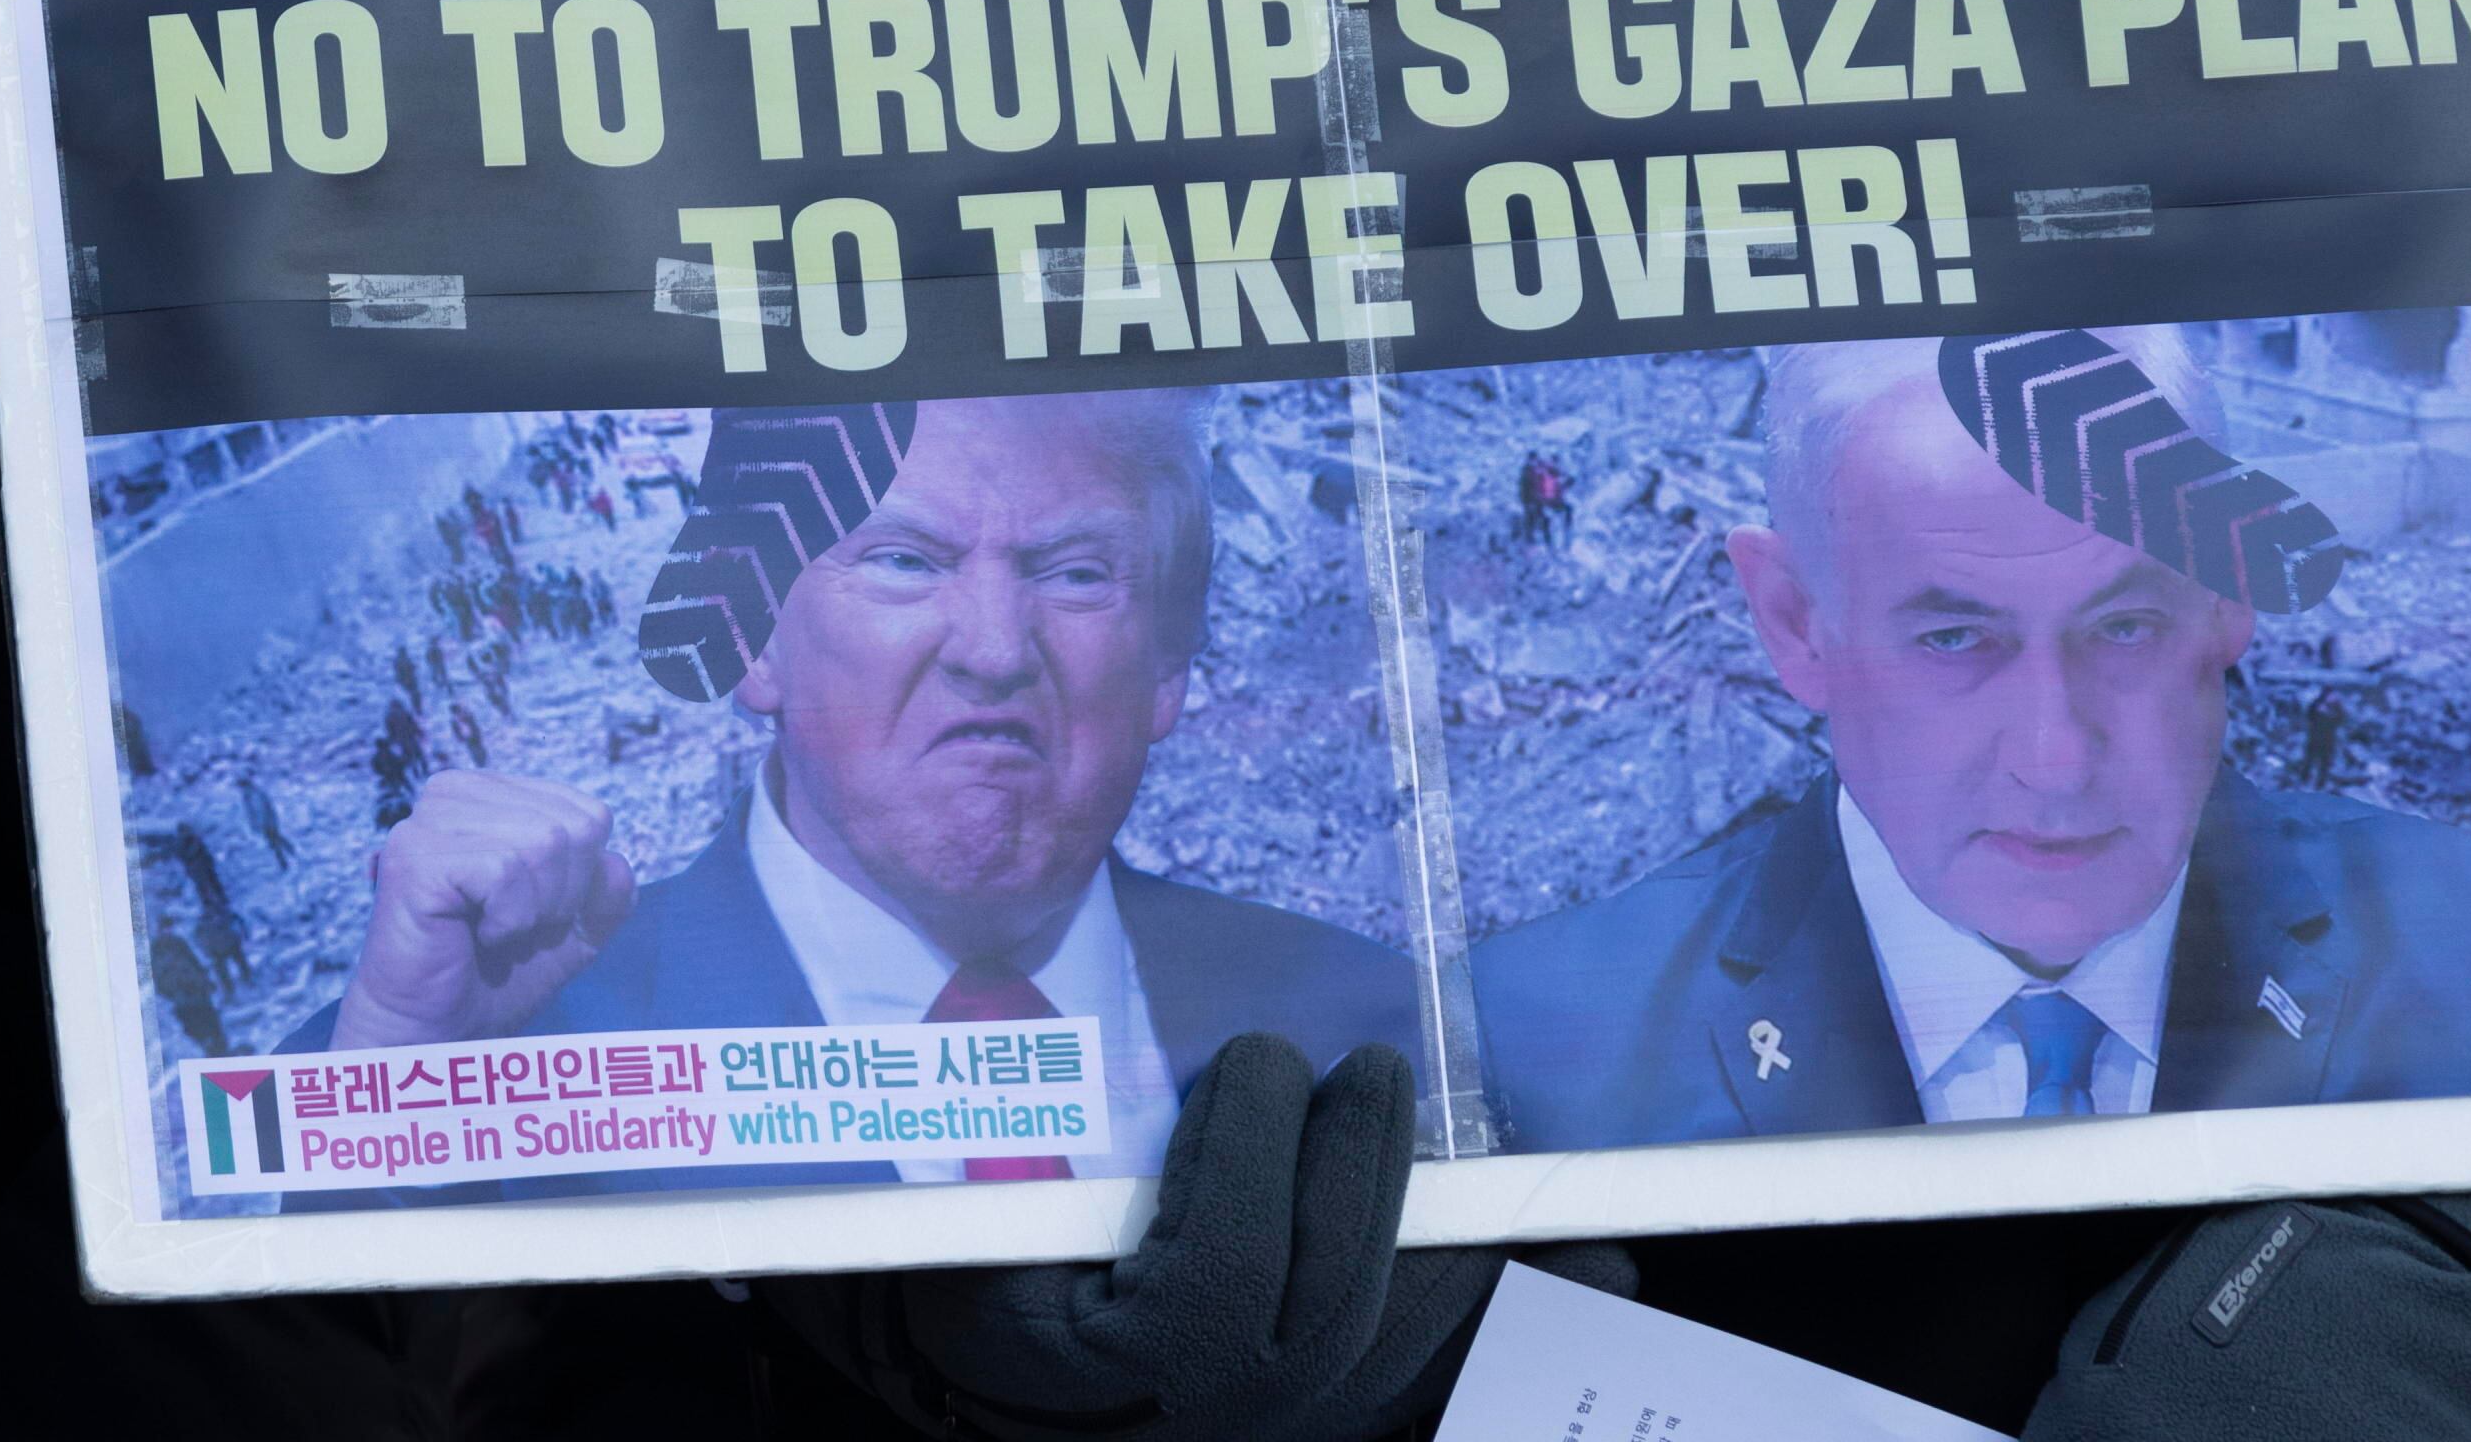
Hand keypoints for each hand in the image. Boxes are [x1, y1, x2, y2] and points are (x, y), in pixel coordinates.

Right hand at [328, 770, 631, 1051]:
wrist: (441, 1036)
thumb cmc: (496, 979)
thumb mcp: (572, 931)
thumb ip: (607, 892)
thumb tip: (615, 861)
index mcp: (491, 794)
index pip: (588, 814)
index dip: (580, 882)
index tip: (532, 914)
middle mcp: (455, 793)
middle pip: (573, 828)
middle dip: (559, 898)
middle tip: (511, 930)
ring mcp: (428, 820)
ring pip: (544, 843)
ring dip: (533, 911)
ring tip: (491, 932)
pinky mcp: (412, 856)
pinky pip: (505, 870)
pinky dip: (508, 920)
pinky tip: (475, 935)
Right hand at [764, 1038, 1521, 1439]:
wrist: (1001, 1412)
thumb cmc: (944, 1314)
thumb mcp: (926, 1252)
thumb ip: (928, 1180)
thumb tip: (864, 1107)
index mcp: (1125, 1366)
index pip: (1220, 1272)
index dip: (1254, 1160)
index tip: (1256, 1065)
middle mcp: (1222, 1415)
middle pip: (1336, 1293)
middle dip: (1360, 1164)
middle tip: (1356, 1067)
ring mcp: (1290, 1427)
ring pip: (1406, 1336)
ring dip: (1459, 1234)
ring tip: (1456, 1135)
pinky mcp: (1337, 1418)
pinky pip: (1447, 1375)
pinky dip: (1528, 1319)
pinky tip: (1606, 1274)